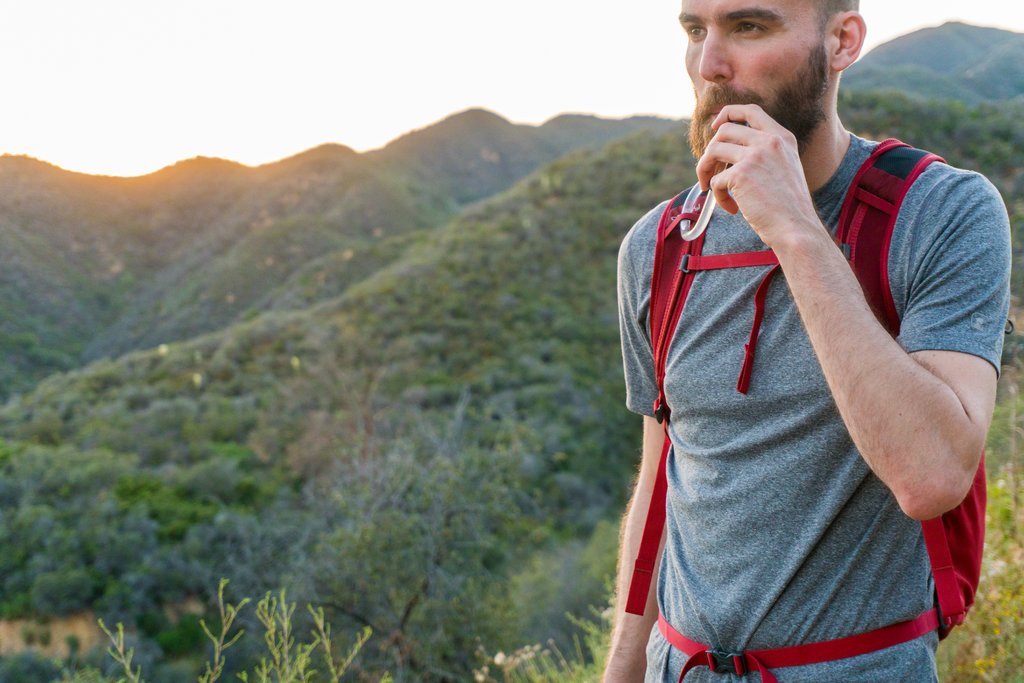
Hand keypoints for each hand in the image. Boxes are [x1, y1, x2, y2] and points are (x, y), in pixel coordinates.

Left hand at [695, 104, 821, 249]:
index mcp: (782, 137)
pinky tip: (732, 208)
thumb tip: (728, 153)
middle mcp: (770, 141)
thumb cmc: (788, 207)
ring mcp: (755, 155)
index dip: (727, 114)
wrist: (796, 228)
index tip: (715, 127)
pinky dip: (718, 197)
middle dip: (710, 151)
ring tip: (710, 188)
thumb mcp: (785, 168)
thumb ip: (765, 154)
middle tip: (709, 172)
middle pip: (724, 131)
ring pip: (713, 150)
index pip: (751, 110)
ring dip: (704, 170)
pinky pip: (715, 181)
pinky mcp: (741, 174)